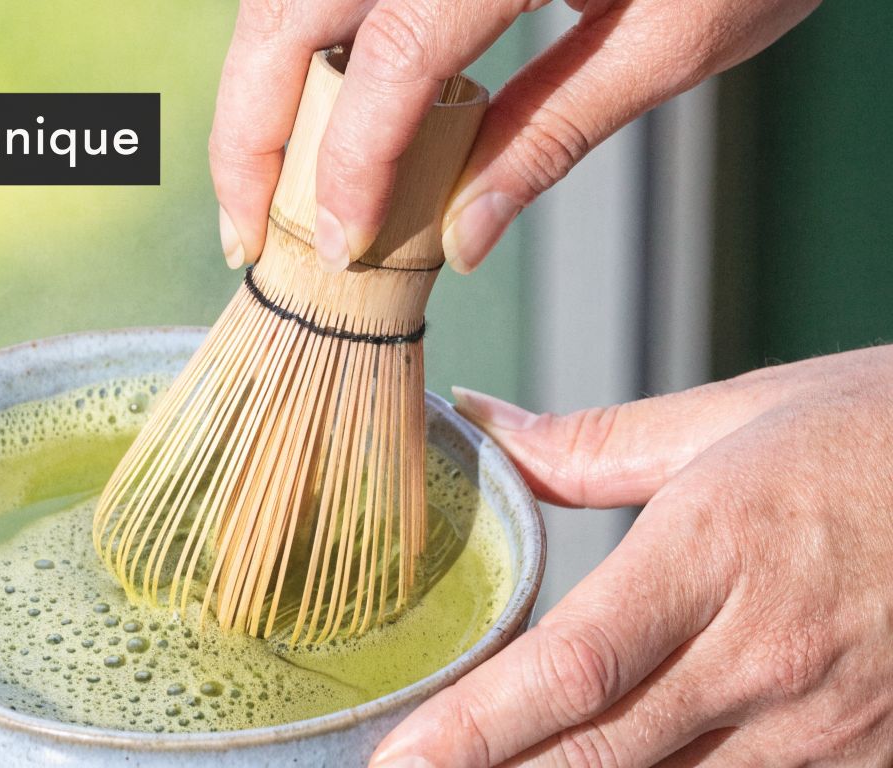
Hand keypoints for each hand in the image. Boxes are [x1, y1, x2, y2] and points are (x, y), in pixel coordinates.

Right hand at [211, 0, 818, 273]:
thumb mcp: (675, 39)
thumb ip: (553, 134)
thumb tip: (462, 237)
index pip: (388, 57)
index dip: (348, 165)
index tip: (337, 248)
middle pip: (285, 7)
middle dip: (247, 126)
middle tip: (244, 227)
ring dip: (262, 79)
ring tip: (271, 175)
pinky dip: (303, 35)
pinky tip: (318, 97)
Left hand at [370, 345, 892, 765]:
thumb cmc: (879, 432)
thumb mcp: (733, 417)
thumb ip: (592, 443)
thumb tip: (483, 419)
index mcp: (714, 551)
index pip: (570, 665)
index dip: (475, 726)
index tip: (398, 757)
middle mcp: (763, 654)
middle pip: (602, 753)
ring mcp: (822, 721)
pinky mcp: (867, 756)